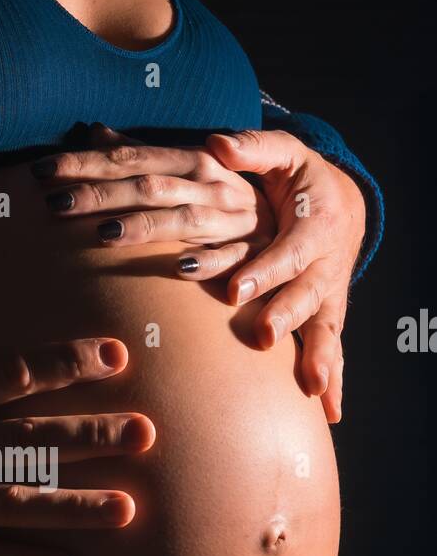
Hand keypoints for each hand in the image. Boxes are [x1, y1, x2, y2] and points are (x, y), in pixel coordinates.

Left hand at [30, 121, 274, 261]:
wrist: (301, 215)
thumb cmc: (229, 193)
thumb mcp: (188, 165)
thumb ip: (142, 153)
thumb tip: (93, 131)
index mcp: (189, 159)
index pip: (128, 158)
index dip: (84, 164)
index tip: (41, 171)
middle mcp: (208, 184)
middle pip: (145, 187)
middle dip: (100, 195)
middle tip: (53, 205)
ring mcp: (230, 219)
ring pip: (180, 220)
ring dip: (143, 227)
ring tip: (103, 235)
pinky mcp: (250, 252)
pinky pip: (228, 258)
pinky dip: (206, 261)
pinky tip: (179, 267)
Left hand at [205, 129, 366, 421]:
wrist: (340, 205)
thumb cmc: (301, 180)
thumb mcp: (283, 154)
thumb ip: (252, 148)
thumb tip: (216, 143)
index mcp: (314, 224)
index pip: (285, 250)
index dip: (263, 270)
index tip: (235, 290)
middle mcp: (325, 264)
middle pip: (306, 294)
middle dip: (285, 315)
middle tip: (262, 336)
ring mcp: (328, 294)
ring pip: (325, 327)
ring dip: (319, 356)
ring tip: (312, 387)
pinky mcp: (327, 315)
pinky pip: (332, 350)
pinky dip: (334, 379)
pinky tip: (330, 412)